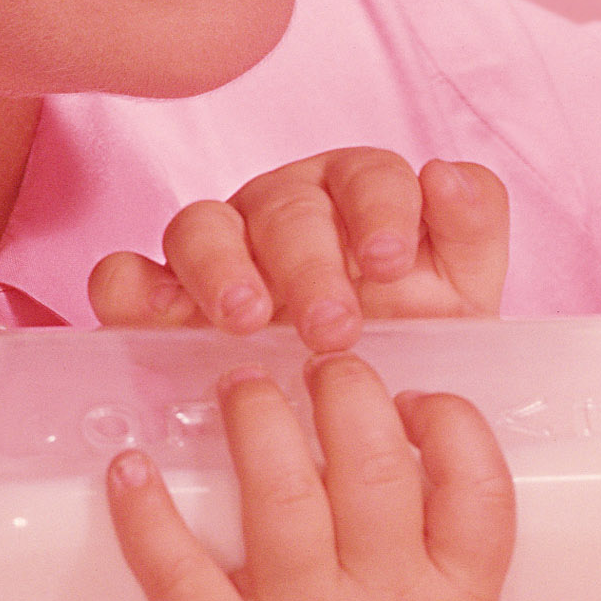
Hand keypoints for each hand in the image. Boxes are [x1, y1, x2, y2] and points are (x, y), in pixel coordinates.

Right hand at [88, 149, 511, 352]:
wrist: (359, 424)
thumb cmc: (412, 346)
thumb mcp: (462, 297)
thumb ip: (473, 228)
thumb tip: (447, 176)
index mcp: (359, 196)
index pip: (369, 176)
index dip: (381, 210)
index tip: (389, 262)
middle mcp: (285, 210)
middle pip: (285, 207)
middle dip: (309, 264)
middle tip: (331, 327)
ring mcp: (219, 249)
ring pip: (201, 224)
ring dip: (221, 268)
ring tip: (246, 320)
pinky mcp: (161, 297)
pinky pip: (126, 276)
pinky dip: (130, 291)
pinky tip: (151, 320)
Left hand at [108, 354, 540, 600]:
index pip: (474, 482)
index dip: (450, 422)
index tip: (421, 398)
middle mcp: (381, 599)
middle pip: (371, 463)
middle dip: (345, 390)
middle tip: (319, 356)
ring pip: (279, 492)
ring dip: (255, 420)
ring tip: (239, 381)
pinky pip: (177, 570)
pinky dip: (146, 514)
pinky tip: (127, 463)